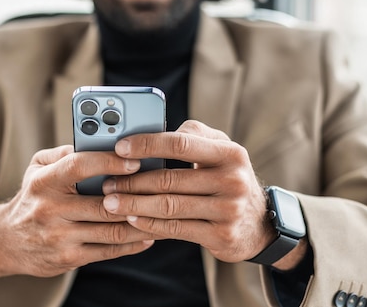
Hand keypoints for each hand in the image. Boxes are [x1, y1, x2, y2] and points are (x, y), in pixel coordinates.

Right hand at [0, 145, 154, 279]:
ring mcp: (60, 237)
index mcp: (44, 182)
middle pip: (104, 203)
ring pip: (112, 229)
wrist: (6, 241)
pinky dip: (133, 243)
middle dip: (135, 196)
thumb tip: (97, 142)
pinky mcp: (69, 258)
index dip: (110, 162)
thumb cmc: (32, 197)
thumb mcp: (37, 168)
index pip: (80, 166)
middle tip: (160, 187)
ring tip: (161, 210)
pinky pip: (109, 250)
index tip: (136, 159)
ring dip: (141, 221)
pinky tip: (148, 234)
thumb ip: (65, 152)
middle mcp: (50, 210)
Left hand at [101, 120, 302, 267]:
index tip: (119, 148)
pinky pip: (175, 229)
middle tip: (106, 182)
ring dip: (134, 204)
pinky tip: (131, 219)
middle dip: (132, 181)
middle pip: (169, 179)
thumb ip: (193, 135)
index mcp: (230, 152)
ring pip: (169, 206)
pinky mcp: (221, 236)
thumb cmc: (228, 178)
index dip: (147, 144)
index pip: (180, 143)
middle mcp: (232, 180)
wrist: (260, 224)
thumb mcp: (221, 150)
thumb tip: (156, 131)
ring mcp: (228, 210)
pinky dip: (149, 224)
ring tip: (111, 202)